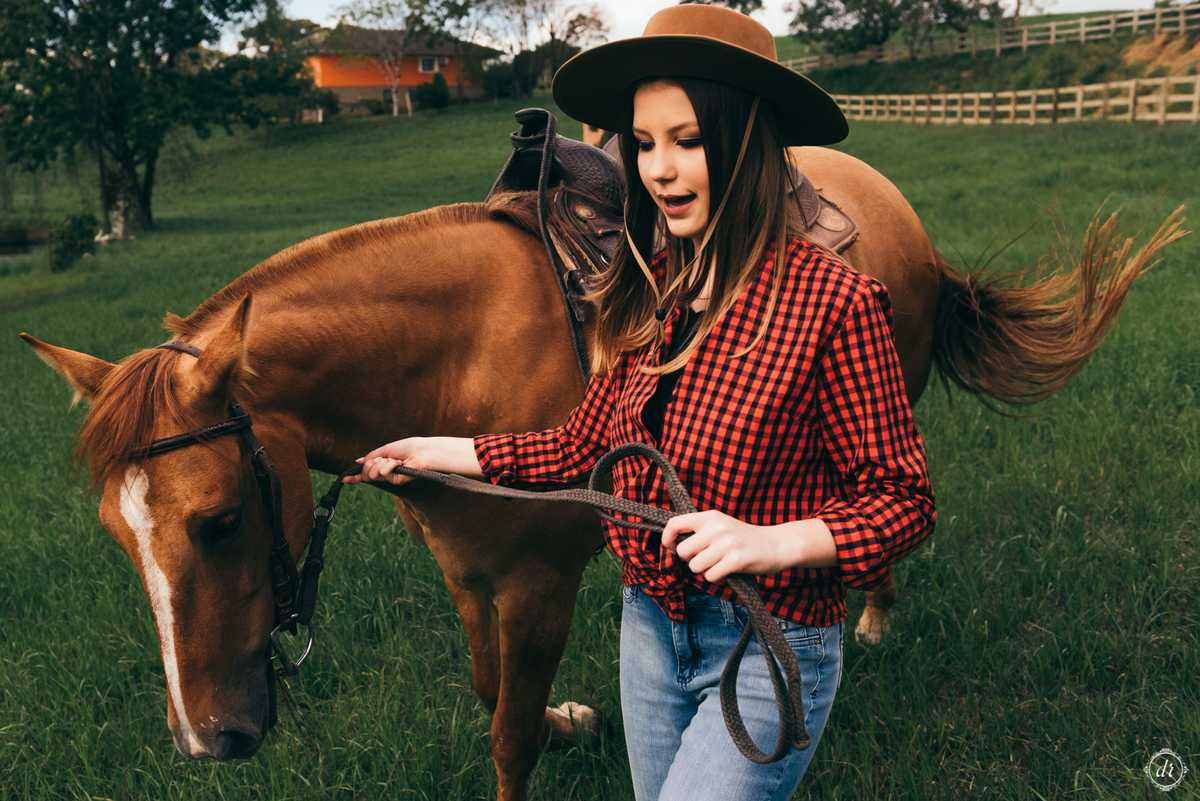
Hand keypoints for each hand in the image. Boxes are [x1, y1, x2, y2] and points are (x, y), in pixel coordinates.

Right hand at [342, 436, 481, 485]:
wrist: (424, 451)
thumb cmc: (410, 447)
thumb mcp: (386, 449)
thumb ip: (372, 456)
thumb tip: (358, 461)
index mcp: (384, 465)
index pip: (367, 473)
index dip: (355, 477)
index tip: (344, 479)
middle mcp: (387, 473)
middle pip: (366, 473)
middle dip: (369, 464)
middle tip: (382, 459)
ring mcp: (392, 478)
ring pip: (372, 474)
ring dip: (380, 463)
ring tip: (395, 460)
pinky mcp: (397, 481)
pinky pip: (382, 473)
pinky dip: (388, 465)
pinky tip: (398, 463)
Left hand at [661, 511, 836, 582]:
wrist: (777, 544)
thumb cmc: (745, 539)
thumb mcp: (721, 526)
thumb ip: (700, 532)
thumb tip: (673, 546)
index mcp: (710, 516)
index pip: (674, 524)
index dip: (668, 540)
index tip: (674, 549)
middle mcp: (716, 527)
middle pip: (683, 552)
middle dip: (691, 561)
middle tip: (706, 560)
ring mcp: (726, 543)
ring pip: (695, 567)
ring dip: (705, 571)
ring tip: (720, 564)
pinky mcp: (736, 559)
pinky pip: (711, 577)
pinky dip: (717, 578)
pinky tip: (729, 570)